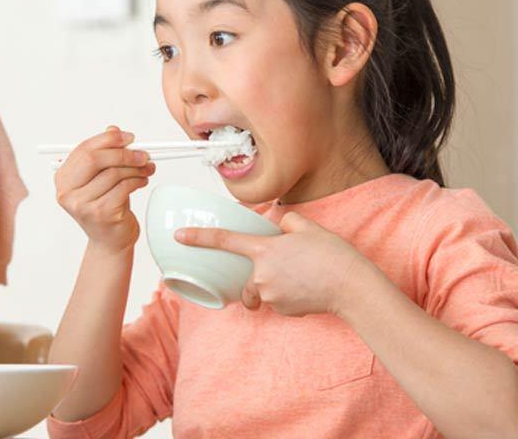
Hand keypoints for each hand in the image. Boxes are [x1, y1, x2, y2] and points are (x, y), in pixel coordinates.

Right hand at [54, 125, 155, 253]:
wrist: (111, 240)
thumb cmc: (106, 206)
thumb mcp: (103, 177)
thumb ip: (105, 154)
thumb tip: (113, 129)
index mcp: (63, 178)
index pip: (84, 149)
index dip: (109, 140)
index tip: (130, 137)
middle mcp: (67, 191)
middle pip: (96, 159)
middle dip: (124, 153)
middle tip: (143, 154)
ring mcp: (82, 204)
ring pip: (114, 173)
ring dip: (136, 168)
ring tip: (147, 169)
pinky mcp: (101, 213)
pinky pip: (124, 187)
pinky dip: (138, 180)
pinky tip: (143, 181)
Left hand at [174, 210, 368, 316]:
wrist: (351, 286)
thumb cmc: (331, 254)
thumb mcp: (308, 227)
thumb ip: (287, 222)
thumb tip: (279, 225)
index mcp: (265, 250)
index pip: (225, 241)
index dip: (199, 237)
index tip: (180, 236)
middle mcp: (261, 275)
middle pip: (247, 277)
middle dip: (258, 275)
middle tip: (289, 267)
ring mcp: (271, 295)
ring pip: (263, 290)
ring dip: (276, 284)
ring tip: (302, 278)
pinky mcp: (283, 311)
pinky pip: (277, 301)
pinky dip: (287, 295)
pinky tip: (307, 289)